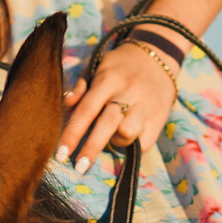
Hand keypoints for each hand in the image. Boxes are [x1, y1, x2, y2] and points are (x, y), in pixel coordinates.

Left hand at [58, 42, 177, 168]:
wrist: (158, 55)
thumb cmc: (119, 66)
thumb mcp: (97, 67)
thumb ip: (80, 86)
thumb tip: (66, 104)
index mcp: (107, 80)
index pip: (86, 110)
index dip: (72, 134)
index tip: (61, 154)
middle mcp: (127, 92)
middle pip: (107, 125)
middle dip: (91, 148)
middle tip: (79, 167)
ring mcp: (145, 105)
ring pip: (128, 133)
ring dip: (116, 141)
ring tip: (113, 136)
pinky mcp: (160, 116)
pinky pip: (145, 142)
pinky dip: (134, 145)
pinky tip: (129, 137)